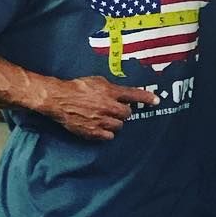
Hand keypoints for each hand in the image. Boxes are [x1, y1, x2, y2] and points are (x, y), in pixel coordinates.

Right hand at [42, 76, 157, 139]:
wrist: (58, 99)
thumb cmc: (76, 87)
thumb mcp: (96, 81)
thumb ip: (110, 88)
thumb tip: (120, 93)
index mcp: (109, 92)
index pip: (133, 95)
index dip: (147, 98)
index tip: (156, 101)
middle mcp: (108, 106)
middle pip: (127, 114)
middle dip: (123, 112)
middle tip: (114, 109)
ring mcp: (101, 120)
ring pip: (119, 126)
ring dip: (115, 122)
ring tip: (104, 117)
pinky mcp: (93, 132)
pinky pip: (109, 136)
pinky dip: (107, 132)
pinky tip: (100, 126)